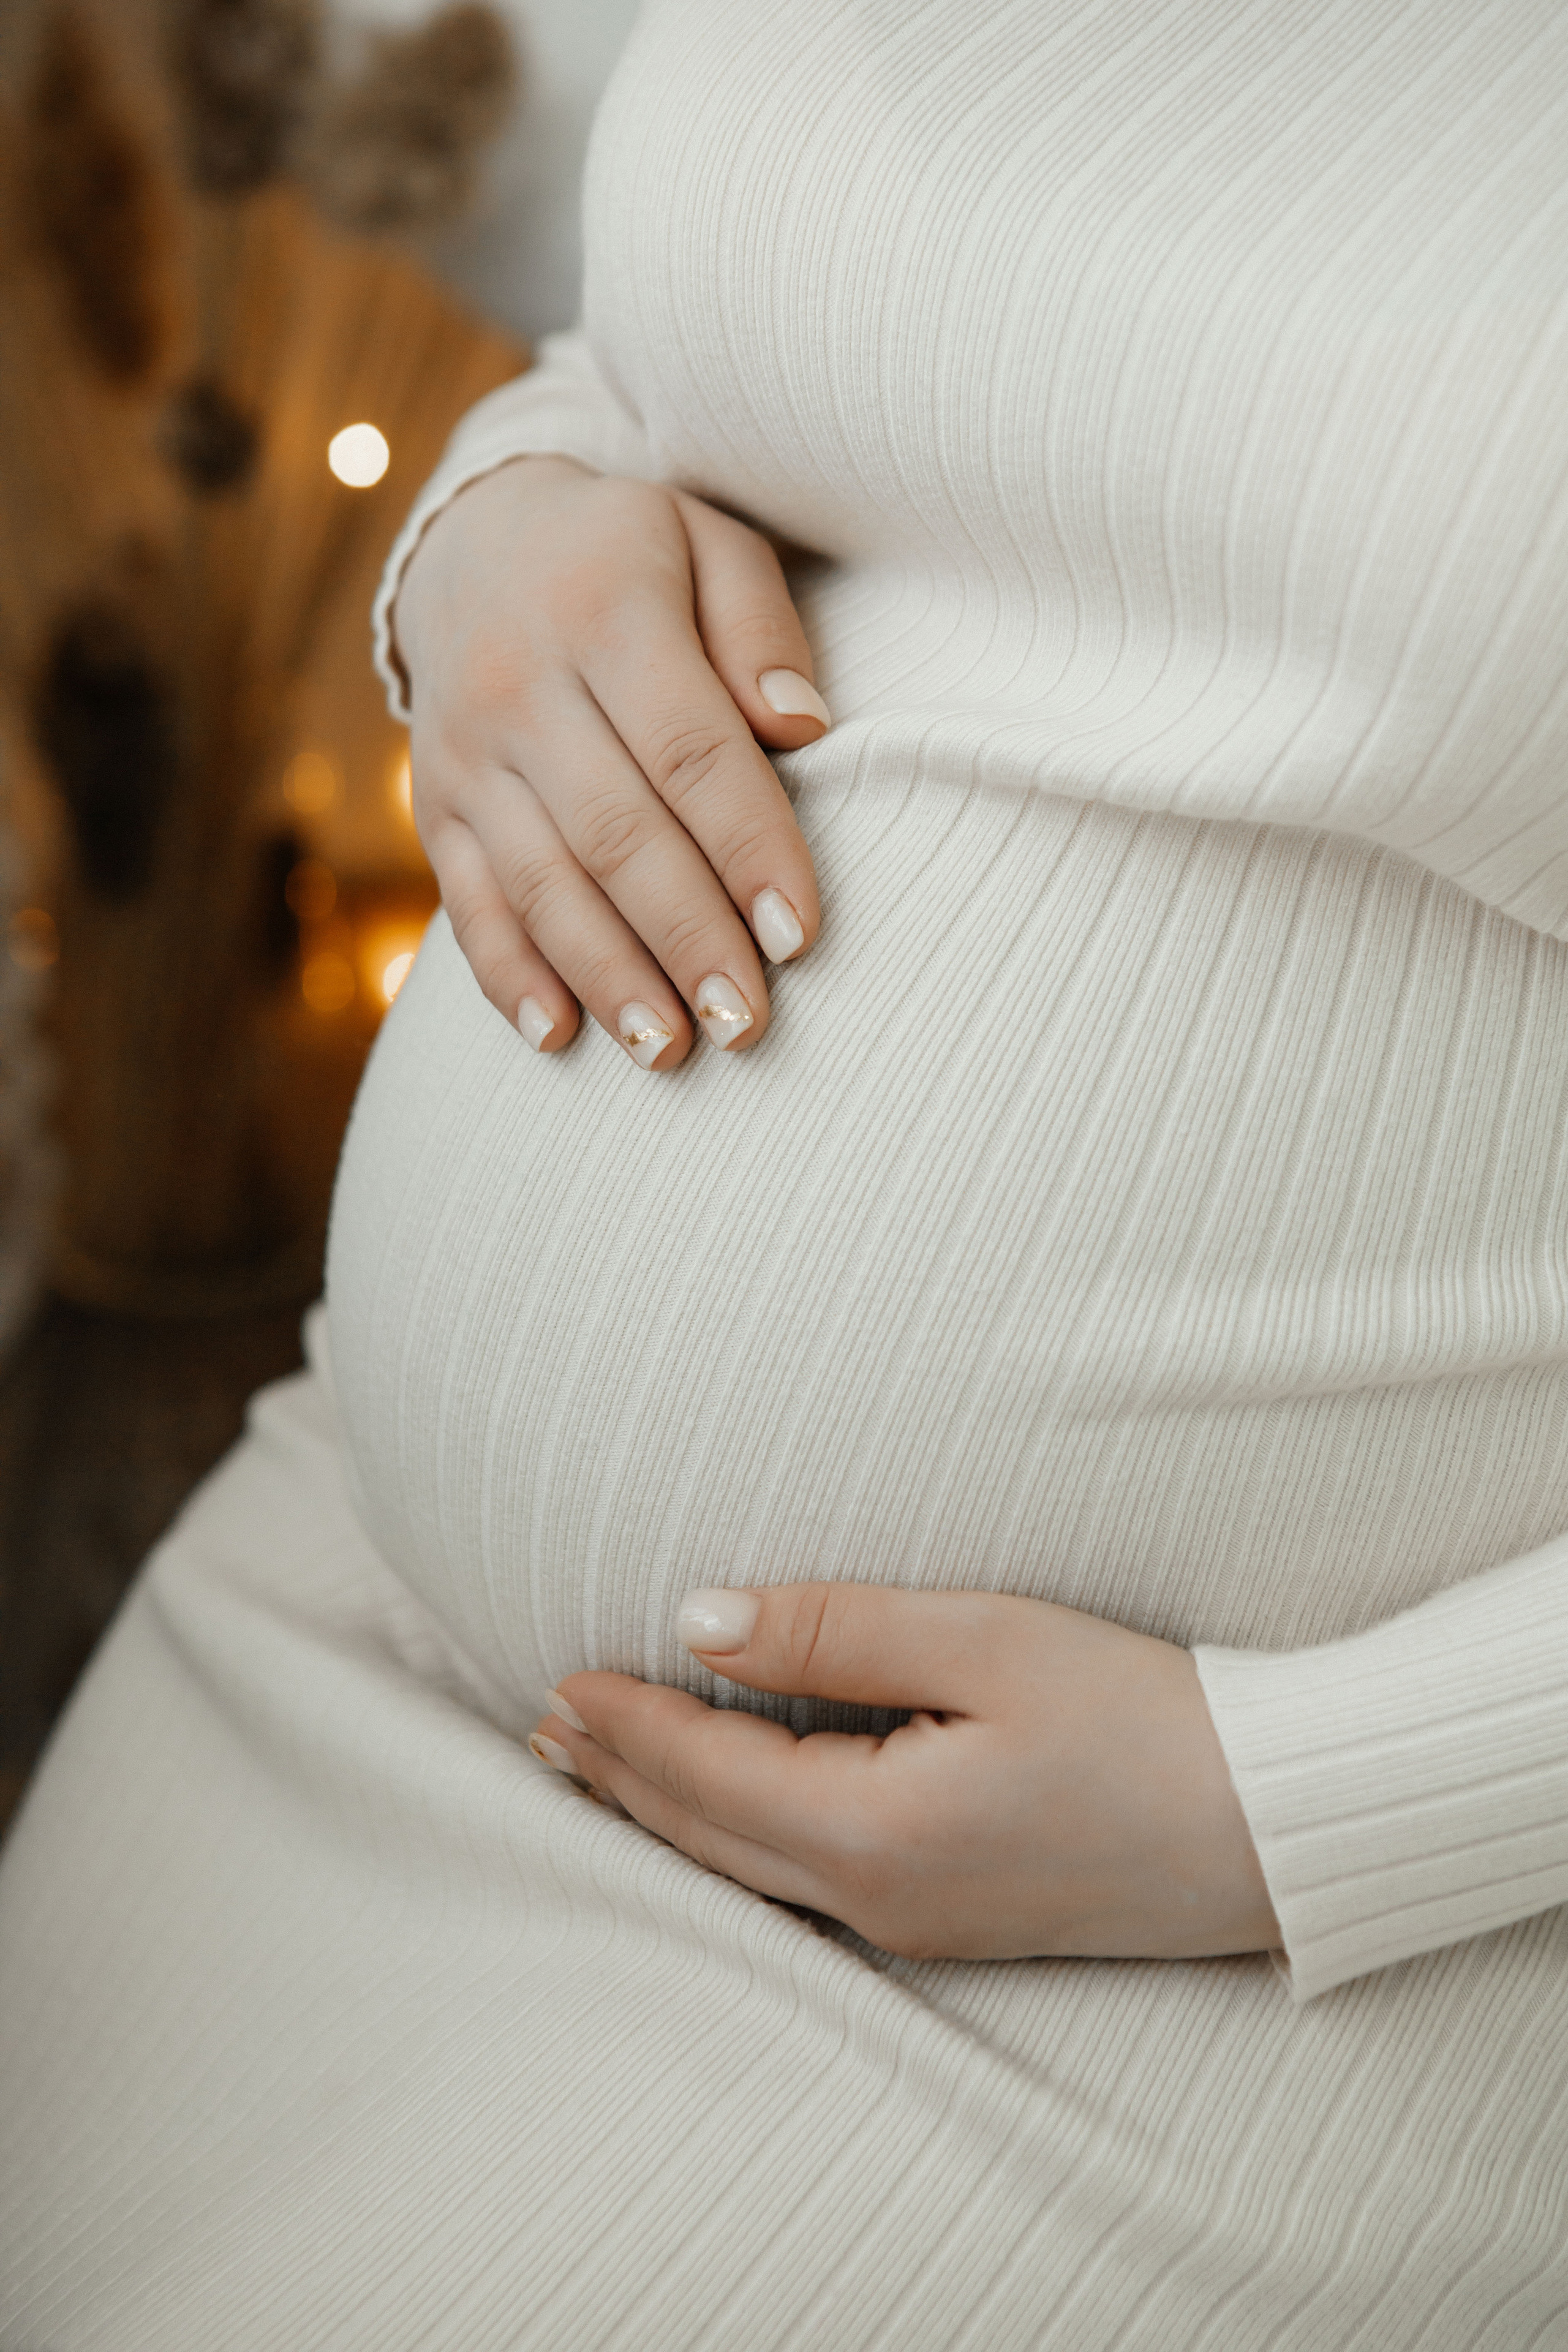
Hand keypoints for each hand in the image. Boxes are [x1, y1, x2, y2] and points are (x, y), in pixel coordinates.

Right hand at [393, 456, 827, 1067]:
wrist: (474, 545)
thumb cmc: (628, 556)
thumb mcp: (706, 541)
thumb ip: (760, 627)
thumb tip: (804, 729)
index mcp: (606, 615)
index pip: (691, 752)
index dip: (747, 848)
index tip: (799, 934)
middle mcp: (522, 690)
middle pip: (616, 834)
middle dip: (685, 938)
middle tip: (746, 1022)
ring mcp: (468, 757)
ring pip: (539, 883)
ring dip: (606, 976)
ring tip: (672, 1051)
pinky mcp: (436, 808)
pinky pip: (466, 902)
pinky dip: (508, 975)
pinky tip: (558, 1036)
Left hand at [529, 1585, 1281, 1961]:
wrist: (1278, 1824)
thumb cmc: (1147, 1718)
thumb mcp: (988, 1641)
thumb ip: (833, 1632)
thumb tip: (698, 1619)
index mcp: (875, 1833)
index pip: (704, 1776)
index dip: (624, 1724)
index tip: (556, 1677)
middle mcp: (878, 1900)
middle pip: (705, 1839)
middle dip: (618, 1779)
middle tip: (542, 1728)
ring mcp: (915, 1925)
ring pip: (745, 1873)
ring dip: (664, 1814)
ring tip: (599, 1769)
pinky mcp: (952, 1920)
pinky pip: (799, 1886)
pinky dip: (730, 1839)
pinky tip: (724, 1814)